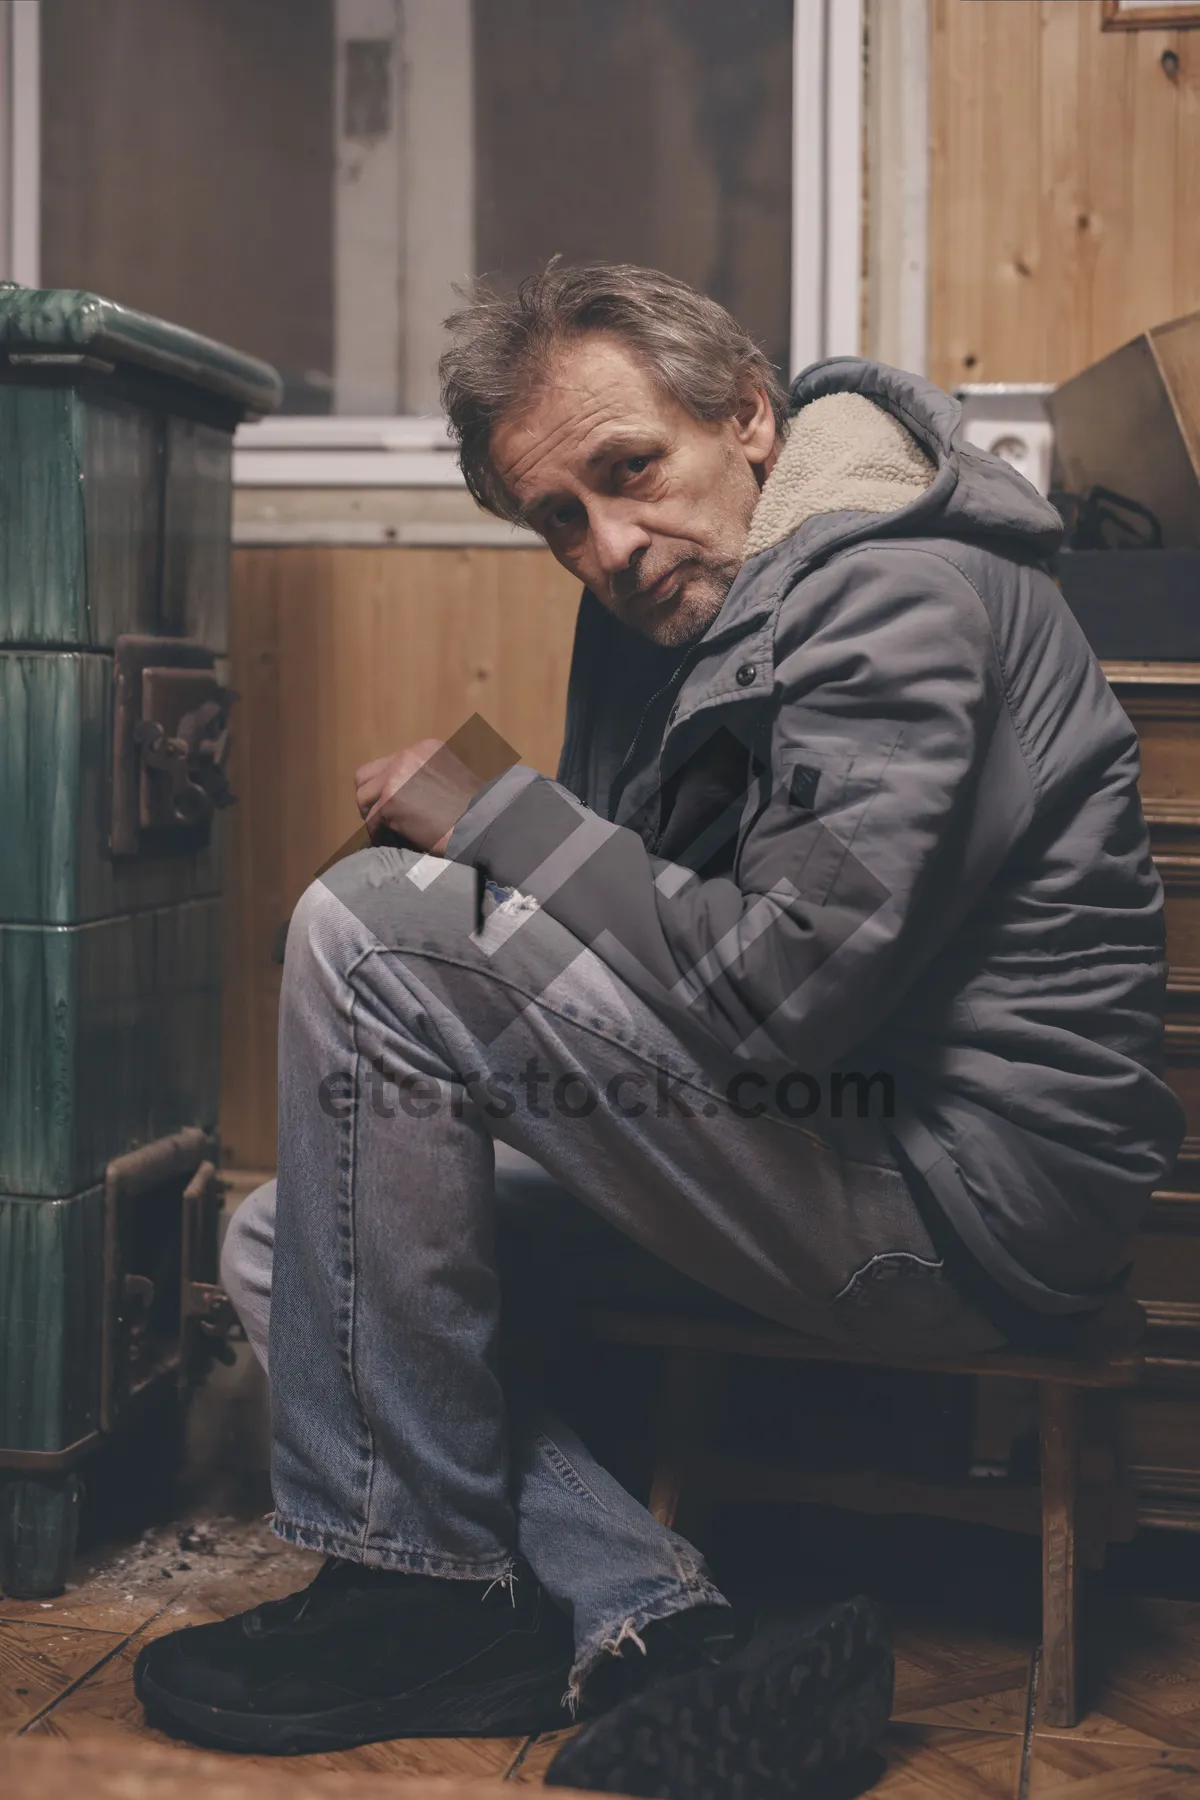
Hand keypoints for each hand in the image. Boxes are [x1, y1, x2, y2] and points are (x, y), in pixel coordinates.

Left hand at [354, 738, 483, 855]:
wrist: (481, 824)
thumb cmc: (473, 808)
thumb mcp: (451, 775)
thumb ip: (424, 775)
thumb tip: (398, 790)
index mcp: (423, 748)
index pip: (385, 764)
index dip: (384, 786)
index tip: (392, 804)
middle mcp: (406, 757)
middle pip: (364, 777)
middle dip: (369, 798)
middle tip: (380, 816)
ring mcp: (395, 778)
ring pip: (363, 799)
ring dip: (372, 816)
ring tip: (385, 829)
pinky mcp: (390, 802)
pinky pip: (372, 821)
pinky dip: (379, 833)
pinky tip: (392, 839)